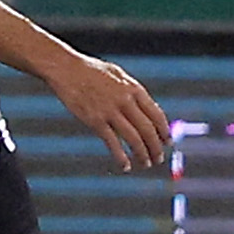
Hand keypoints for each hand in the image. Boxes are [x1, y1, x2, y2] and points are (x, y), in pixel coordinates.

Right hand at [45, 52, 169, 171]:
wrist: (66, 68)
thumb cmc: (92, 71)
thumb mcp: (119, 76)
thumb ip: (133, 92)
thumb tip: (147, 110)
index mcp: (134, 89)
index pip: (156, 114)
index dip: (164, 131)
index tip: (167, 142)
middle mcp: (125, 100)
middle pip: (148, 130)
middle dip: (156, 147)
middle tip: (158, 158)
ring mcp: (110, 111)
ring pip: (133, 139)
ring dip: (142, 154)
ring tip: (146, 163)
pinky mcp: (95, 120)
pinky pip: (112, 143)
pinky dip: (121, 157)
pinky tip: (125, 165)